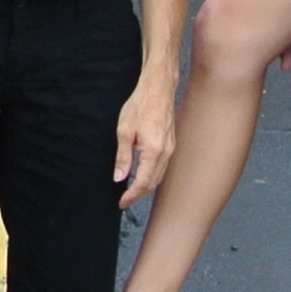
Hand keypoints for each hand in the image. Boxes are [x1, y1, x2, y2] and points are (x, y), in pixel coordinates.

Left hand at [112, 78, 176, 207]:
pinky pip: (163, 166)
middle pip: (153, 182)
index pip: (143, 182)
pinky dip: (153, 175)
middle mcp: (166, 152)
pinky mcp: (171, 143)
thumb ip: (122, 157)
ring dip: (146, 186)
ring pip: (160, 175)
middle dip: (139, 194)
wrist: (158, 89)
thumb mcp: (124, 131)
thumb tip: (119, 177)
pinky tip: (143, 175)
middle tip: (124, 200)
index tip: (121, 202)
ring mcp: (171, 148)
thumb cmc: (140, 105)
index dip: (131, 195)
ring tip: (132, 192)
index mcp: (153, 151)